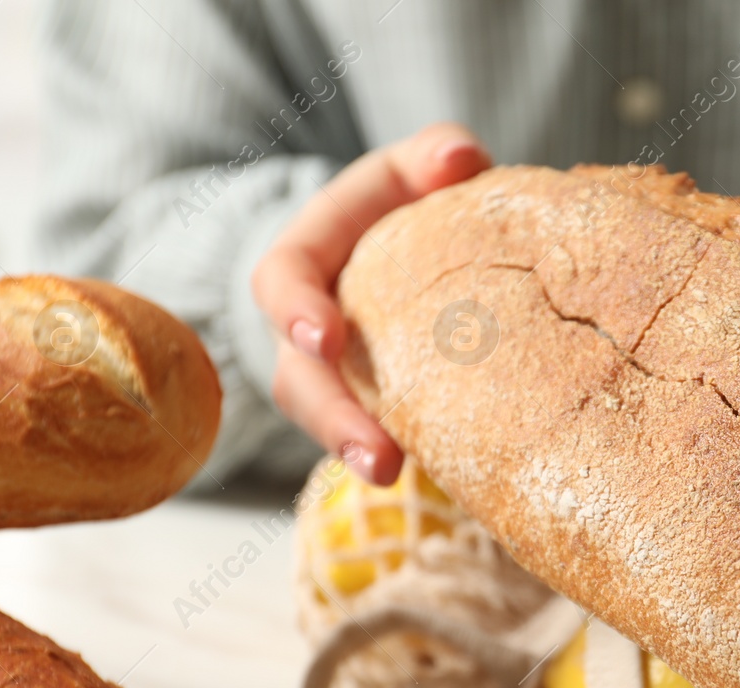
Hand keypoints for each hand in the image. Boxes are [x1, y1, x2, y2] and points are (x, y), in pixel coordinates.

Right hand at [251, 122, 491, 484]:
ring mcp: (330, 376)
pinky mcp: (365, 408)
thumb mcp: (410, 170)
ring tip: (394, 475)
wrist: (402, 250)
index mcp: (306, 259)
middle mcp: (303, 327)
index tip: (325, 337)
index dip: (296, 311)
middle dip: (332, 418)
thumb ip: (432, 157)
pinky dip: (396, 455)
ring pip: (324, 421)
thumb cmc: (403, 203)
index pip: (281, 282)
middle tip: (375, 456)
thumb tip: (458, 160)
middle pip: (299, 380)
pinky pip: (369, 437)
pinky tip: (442, 478)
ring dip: (356, 450)